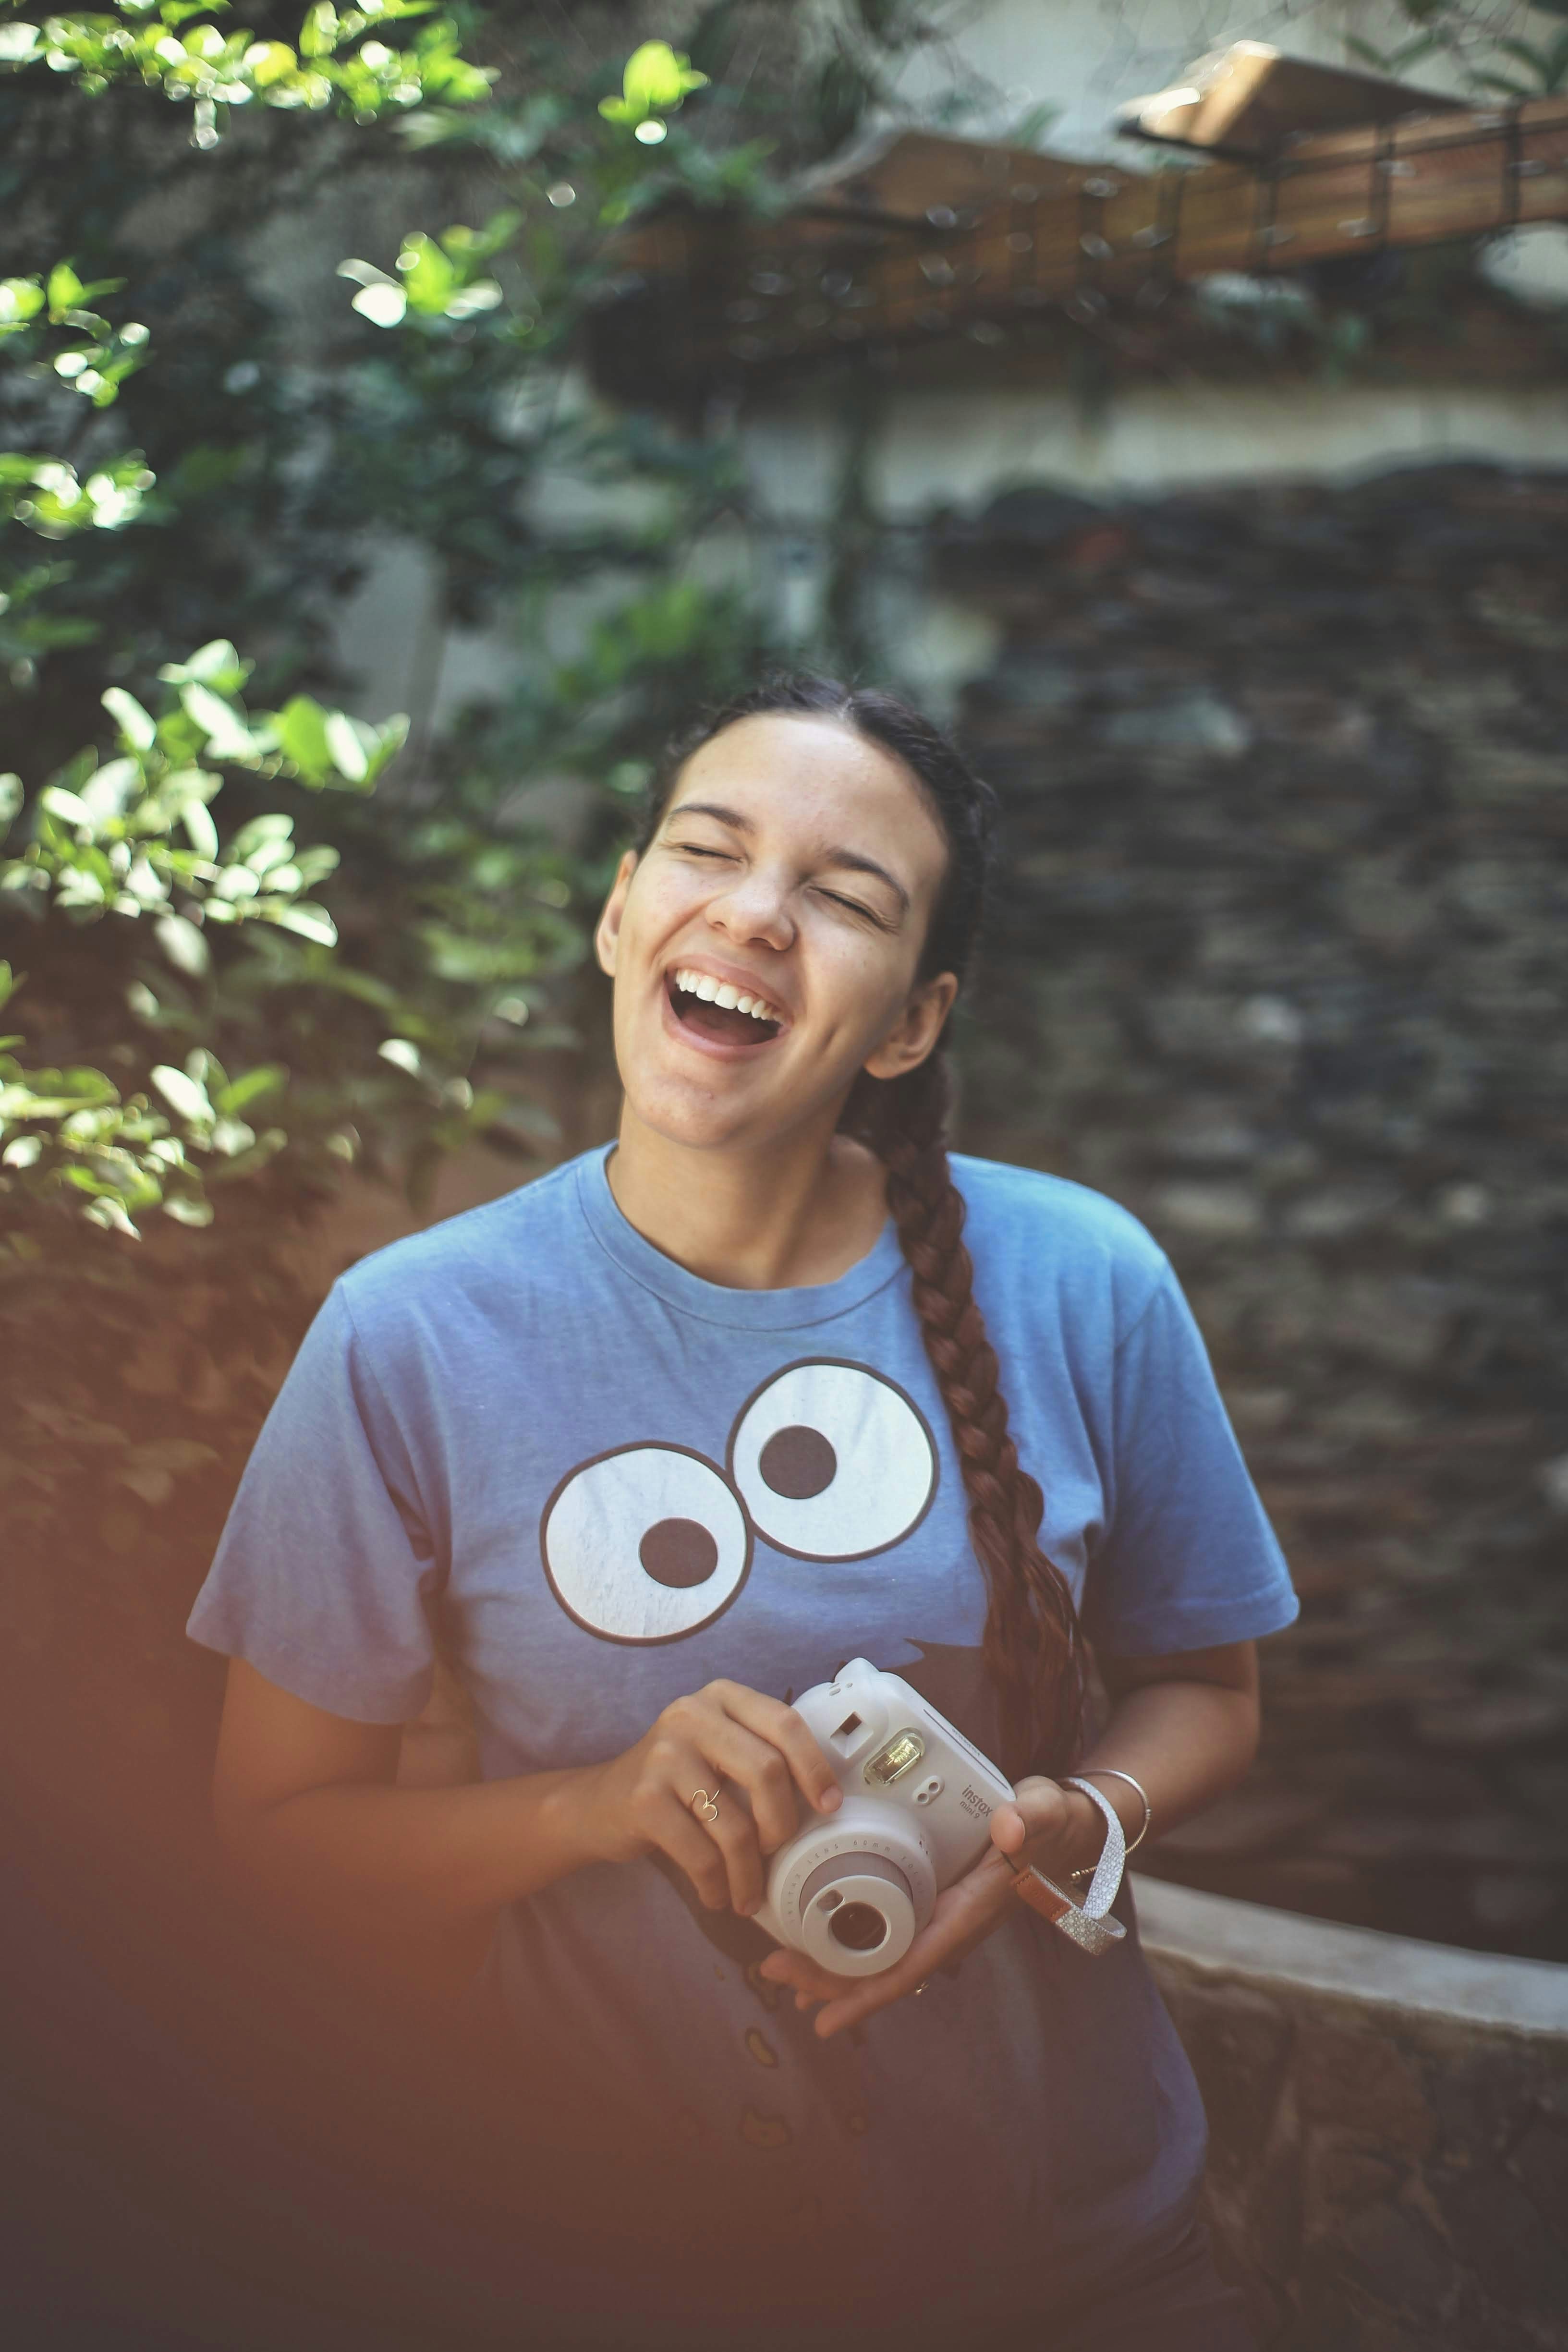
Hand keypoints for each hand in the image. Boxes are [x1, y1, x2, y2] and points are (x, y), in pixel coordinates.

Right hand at [576, 1679, 841, 1916]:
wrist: (600, 1804)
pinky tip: (717, 1895)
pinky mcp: (644, 1798)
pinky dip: (716, 1885)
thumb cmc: (677, 1782)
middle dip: (781, 1825)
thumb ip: (761, 1754)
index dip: (815, 1767)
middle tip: (777, 1852)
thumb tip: (825, 1801)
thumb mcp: (719, 1749)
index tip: (829, 1805)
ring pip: (735, 1824)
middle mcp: (692, 1715)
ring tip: (747, 1893)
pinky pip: (701, 1854)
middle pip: (767, 1772)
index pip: (785, 1722)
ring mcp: (664, 1755)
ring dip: (748, 1872)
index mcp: (721, 1696)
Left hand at [757, 1774, 1103, 2037]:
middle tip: (775, 1972)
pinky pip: (887, 1932)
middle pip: (883, 1969)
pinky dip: (851, 1939)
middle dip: (829, 1979)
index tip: (824, 2021)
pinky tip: (822, 1936)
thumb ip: (1029, 1820)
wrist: (1064, 1829)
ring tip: (784, 1969)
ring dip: (832, 1964)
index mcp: (966, 1915)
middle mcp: (950, 1925)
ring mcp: (940, 1915)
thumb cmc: (1050, 1824)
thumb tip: (1009, 1825)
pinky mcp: (934, 1900)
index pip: (909, 1966)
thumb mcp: (1042, 1814)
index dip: (864, 1996)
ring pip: (880, 1954)